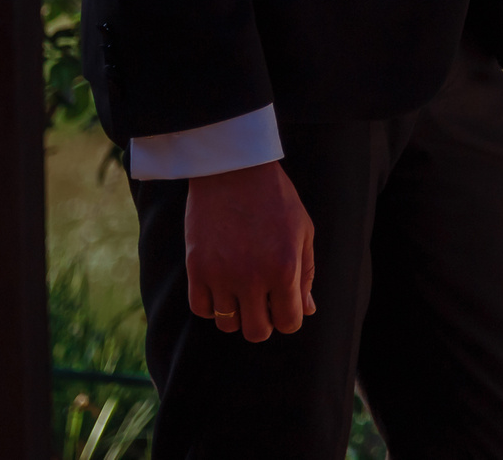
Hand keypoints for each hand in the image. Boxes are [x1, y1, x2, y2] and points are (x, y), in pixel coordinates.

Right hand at [184, 161, 315, 342]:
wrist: (233, 170)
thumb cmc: (275, 198)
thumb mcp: (302, 231)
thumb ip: (306, 273)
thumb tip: (306, 309)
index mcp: (284, 268)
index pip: (289, 322)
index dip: (289, 317)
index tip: (284, 305)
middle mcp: (252, 278)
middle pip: (256, 332)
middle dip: (264, 321)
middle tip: (263, 301)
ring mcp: (221, 275)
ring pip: (227, 325)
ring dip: (237, 313)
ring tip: (241, 290)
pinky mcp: (196, 268)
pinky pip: (202, 309)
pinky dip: (212, 305)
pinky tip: (221, 287)